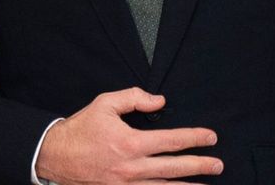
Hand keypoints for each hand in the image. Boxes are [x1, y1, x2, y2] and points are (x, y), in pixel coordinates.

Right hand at [36, 87, 222, 183]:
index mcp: (130, 142)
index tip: (210, 137)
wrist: (55, 155)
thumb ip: (133, 98)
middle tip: (218, 164)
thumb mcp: (104, 104)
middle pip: (175, 168)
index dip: (194, 138)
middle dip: (200, 165)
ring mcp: (126, 184)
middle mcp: (132, 167)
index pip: (172, 140)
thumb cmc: (80, 129)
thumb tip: (159, 102)